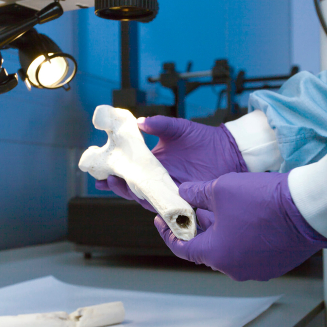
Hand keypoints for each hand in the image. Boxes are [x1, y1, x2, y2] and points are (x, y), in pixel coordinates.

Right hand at [96, 116, 247, 210]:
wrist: (229, 150)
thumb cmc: (204, 138)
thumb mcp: (178, 128)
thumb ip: (159, 124)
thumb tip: (139, 122)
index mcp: (154, 163)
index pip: (129, 170)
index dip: (113, 172)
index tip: (98, 170)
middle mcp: (159, 179)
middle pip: (132, 187)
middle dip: (116, 186)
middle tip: (105, 179)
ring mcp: (170, 190)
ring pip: (144, 198)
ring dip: (130, 194)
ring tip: (118, 185)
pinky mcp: (183, 198)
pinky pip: (165, 205)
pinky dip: (153, 203)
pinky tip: (142, 198)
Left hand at [155, 172, 326, 280]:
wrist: (309, 207)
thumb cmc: (262, 199)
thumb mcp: (220, 189)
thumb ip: (196, 193)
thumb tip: (184, 193)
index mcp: (216, 254)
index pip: (183, 248)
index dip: (169, 232)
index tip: (164, 219)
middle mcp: (235, 269)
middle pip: (207, 249)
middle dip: (198, 228)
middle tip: (193, 208)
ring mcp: (258, 269)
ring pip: (230, 250)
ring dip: (221, 232)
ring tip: (219, 209)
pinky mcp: (276, 264)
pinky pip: (250, 252)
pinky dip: (241, 237)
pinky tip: (243, 217)